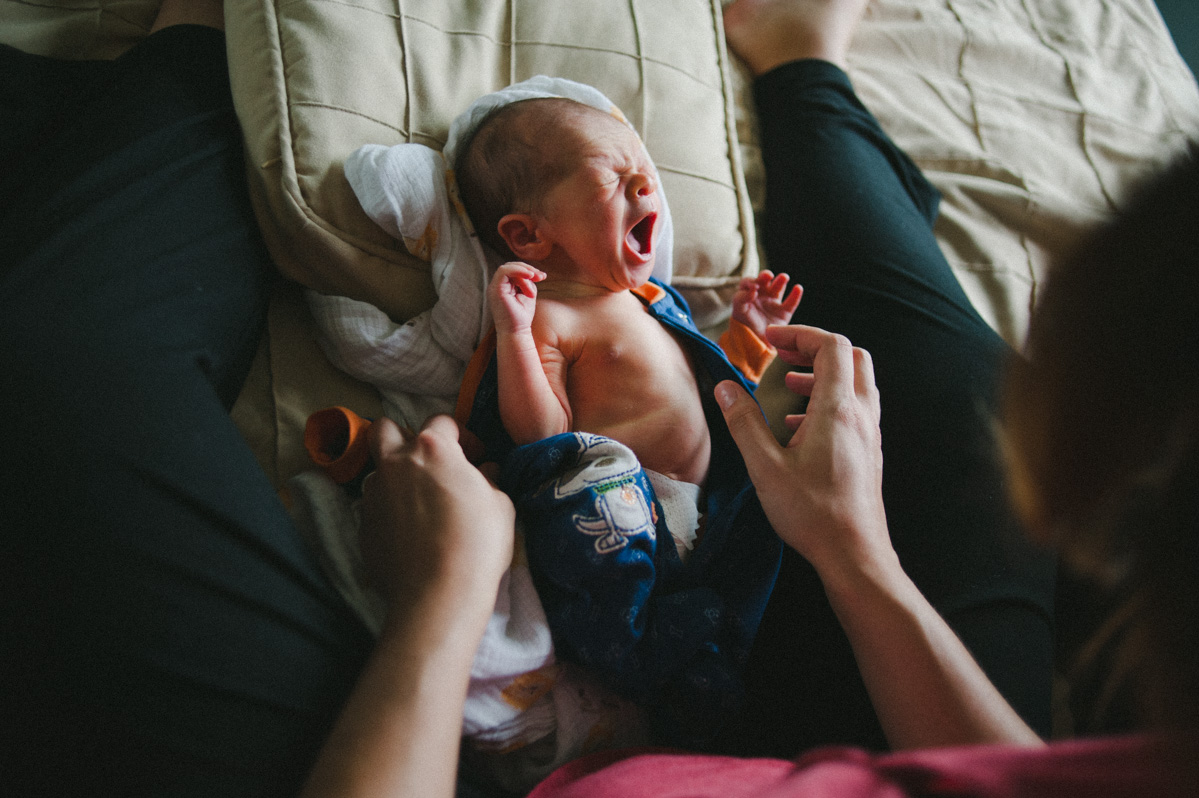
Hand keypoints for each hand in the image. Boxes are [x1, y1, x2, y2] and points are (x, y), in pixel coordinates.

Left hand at [358, 416, 514, 611]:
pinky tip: (409, 533)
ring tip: (418, 502)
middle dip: (403, 436)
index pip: (442, 421)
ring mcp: (374, 494)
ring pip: (376, 470)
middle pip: (385, 429)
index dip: (461, 436)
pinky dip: (389, 511)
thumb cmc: (477, 542)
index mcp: (432, 449)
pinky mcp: (362, 526)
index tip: (474, 456)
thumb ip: (489, 480)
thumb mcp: (500, 505)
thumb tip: (486, 472)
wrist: (438, 592)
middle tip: (427, 461)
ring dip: (394, 477)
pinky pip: (374, 507)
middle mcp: (396, 463)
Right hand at [488, 261, 544, 335]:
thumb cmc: (522, 316)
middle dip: (528, 269)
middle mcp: (496, 286)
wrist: (517, 332)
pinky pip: (504, 271)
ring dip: (525, 273)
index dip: (528, 270)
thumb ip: (527, 281)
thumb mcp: (528, 293)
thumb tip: (531, 272)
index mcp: (503, 287)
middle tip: (542, 277)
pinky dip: (518, 271)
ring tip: (535, 286)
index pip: (513, 270)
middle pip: (510, 266)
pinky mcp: (495, 290)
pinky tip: (530, 276)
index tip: (542, 277)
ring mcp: (494, 287)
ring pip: (509, 268)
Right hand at [715, 324, 889, 586]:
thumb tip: (724, 387)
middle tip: (783, 357)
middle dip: (816, 349)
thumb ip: (744, 423)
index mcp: (838, 410)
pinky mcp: (869, 452)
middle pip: (852, 357)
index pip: (832, 346)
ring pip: (857, 383)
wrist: (854, 554)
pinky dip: (830, 401)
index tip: (772, 342)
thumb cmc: (811, 513)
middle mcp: (861, 415)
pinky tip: (800, 426)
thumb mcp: (765, 467)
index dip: (801, 334)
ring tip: (789, 387)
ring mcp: (870, 434)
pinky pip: (855, 409)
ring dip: (824, 375)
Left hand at [731, 270, 801, 337]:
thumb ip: (741, 299)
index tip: (754, 286)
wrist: (754, 343)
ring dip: (781, 281)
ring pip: (778, 288)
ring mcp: (774, 302)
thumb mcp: (738, 310)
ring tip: (784, 277)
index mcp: (748, 293)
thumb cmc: (744, 324)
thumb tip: (753, 290)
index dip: (751, 281)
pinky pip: (791, 302)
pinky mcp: (784, 312)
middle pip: (764, 281)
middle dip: (765, 276)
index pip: (749, 282)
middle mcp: (761, 295)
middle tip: (767, 275)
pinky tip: (798, 288)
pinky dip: (795, 295)